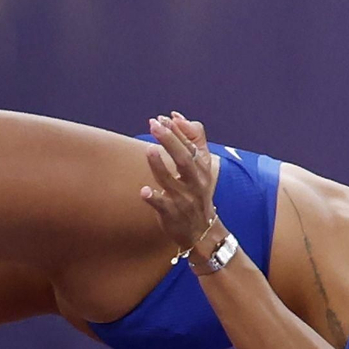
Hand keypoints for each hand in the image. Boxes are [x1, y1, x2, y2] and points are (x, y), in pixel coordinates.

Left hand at [140, 113, 218, 252]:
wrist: (203, 232)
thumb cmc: (196, 193)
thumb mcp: (201, 168)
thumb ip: (193, 140)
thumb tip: (176, 116)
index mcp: (201, 169)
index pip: (190, 146)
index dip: (178, 131)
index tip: (164, 118)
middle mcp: (194, 183)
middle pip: (184, 160)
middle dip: (170, 141)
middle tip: (154, 125)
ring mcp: (183, 199)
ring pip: (170, 181)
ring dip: (159, 166)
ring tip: (149, 150)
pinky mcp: (172, 215)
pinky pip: (163, 206)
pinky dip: (154, 199)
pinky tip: (145, 191)